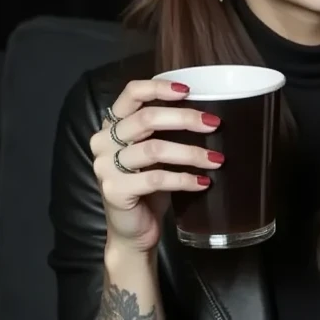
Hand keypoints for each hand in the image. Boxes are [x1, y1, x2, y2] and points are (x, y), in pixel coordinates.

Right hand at [89, 79, 223, 253]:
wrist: (132, 231)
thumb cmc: (148, 189)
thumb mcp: (155, 154)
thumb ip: (166, 132)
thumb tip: (208, 116)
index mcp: (111, 125)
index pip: (131, 94)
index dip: (159, 88)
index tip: (189, 91)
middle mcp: (103, 141)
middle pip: (146, 119)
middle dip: (185, 119)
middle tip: (214, 124)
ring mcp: (105, 166)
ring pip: (154, 149)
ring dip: (191, 152)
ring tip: (216, 159)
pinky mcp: (115, 190)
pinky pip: (156, 179)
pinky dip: (184, 179)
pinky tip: (203, 182)